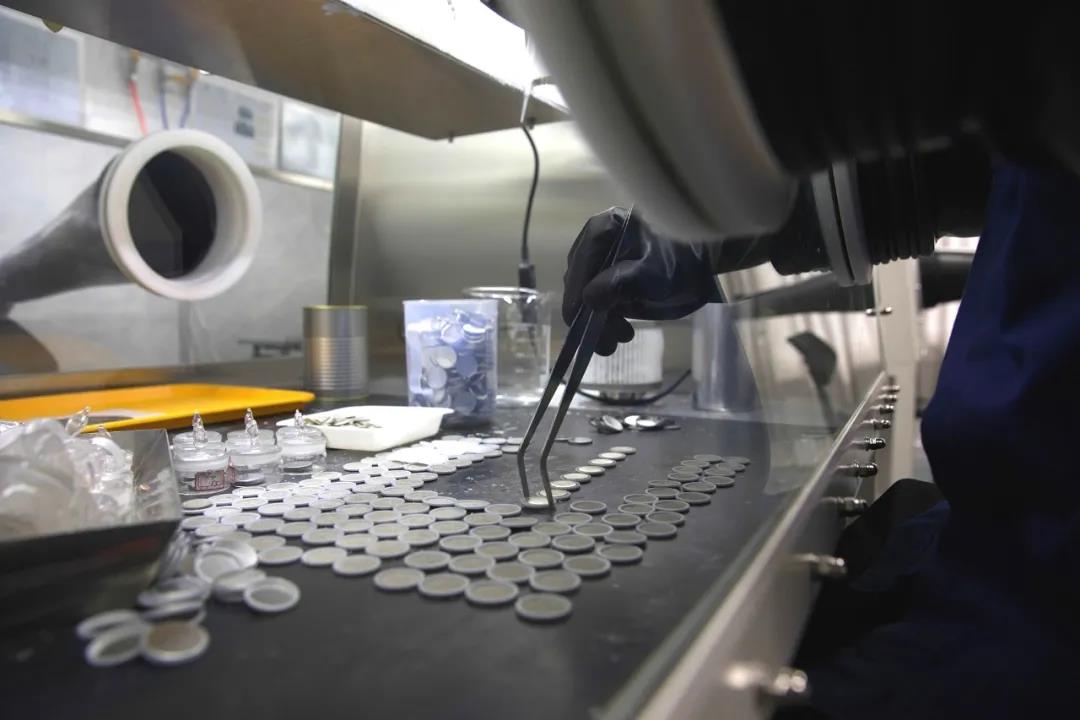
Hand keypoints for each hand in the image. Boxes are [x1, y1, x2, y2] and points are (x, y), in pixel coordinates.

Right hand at [562, 207, 721, 354]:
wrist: (707, 266)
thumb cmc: (684, 260)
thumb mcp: (656, 272)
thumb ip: (623, 282)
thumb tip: (589, 299)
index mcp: (603, 229)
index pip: (581, 265)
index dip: (577, 296)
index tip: (579, 325)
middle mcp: (596, 244)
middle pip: (581, 282)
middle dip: (591, 314)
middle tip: (610, 340)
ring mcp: (603, 263)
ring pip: (588, 297)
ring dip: (599, 322)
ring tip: (622, 338)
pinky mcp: (611, 280)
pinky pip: (600, 303)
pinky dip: (607, 321)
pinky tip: (622, 333)